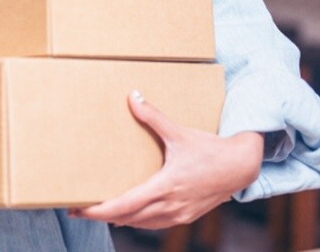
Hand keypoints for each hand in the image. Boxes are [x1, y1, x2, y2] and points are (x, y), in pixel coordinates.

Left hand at [71, 91, 262, 228]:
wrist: (241, 167)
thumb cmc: (210, 149)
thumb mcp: (179, 132)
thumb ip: (153, 116)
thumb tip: (132, 96)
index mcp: (165, 186)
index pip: (124, 205)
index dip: (98, 211)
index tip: (78, 210)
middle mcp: (170, 205)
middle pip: (126, 218)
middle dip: (101, 215)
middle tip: (78, 209)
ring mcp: (179, 214)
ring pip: (140, 224)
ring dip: (119, 219)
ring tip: (99, 211)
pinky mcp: (186, 216)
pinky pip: (154, 224)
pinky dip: (138, 220)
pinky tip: (128, 214)